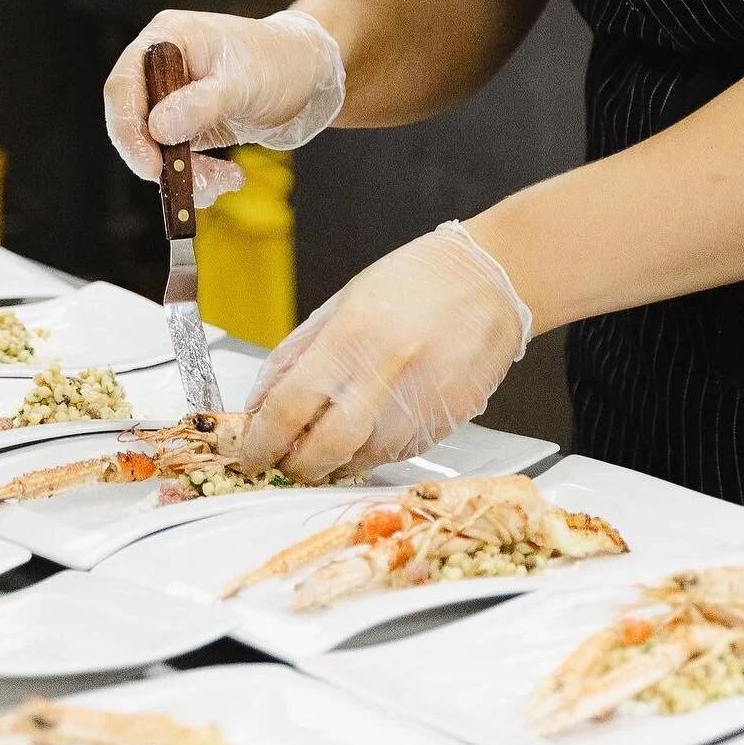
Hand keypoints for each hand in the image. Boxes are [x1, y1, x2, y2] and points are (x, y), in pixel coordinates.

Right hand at [103, 8, 345, 205]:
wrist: (309, 73)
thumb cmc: (280, 61)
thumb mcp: (244, 82)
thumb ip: (202, 104)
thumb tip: (159, 129)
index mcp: (167, 39)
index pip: (124, 85)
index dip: (127, 128)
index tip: (149, 165)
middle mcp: (162, 67)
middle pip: (133, 122)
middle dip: (159, 160)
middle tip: (190, 186)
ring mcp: (173, 97)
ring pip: (155, 147)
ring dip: (184, 174)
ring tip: (224, 182)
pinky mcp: (187, 123)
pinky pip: (177, 156)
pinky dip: (198, 175)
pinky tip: (228, 179)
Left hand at [240, 223, 531, 482]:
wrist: (491, 276)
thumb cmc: (417, 280)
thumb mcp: (343, 302)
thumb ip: (297, 353)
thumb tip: (259, 403)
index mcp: (352, 334)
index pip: (289, 408)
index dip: (261, 442)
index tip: (252, 453)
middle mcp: (388, 369)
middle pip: (323, 449)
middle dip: (294, 468)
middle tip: (286, 464)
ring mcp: (423, 398)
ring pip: (364, 459)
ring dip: (337, 463)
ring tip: (330, 447)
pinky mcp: (451, 416)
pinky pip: (402, 453)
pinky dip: (377, 453)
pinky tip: (372, 432)